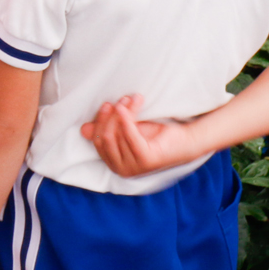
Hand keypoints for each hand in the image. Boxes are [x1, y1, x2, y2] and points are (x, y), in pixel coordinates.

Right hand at [80, 95, 204, 177]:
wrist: (184, 140)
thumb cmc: (155, 135)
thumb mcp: (127, 131)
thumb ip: (108, 130)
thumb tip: (85, 130)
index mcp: (115, 165)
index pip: (99, 141)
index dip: (101, 122)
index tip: (108, 104)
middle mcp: (122, 170)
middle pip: (106, 137)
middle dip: (111, 116)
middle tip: (122, 99)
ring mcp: (134, 167)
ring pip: (118, 134)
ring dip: (123, 112)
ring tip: (131, 99)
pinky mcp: (145, 160)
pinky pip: (129, 135)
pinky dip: (126, 118)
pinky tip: (127, 106)